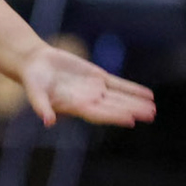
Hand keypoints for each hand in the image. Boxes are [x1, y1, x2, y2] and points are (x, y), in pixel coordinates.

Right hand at [18, 45, 156, 127]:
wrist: (36, 64)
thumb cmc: (33, 80)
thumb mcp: (34, 92)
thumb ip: (41, 106)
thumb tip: (47, 121)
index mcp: (75, 107)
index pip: (98, 113)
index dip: (114, 116)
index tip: (130, 119)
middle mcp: (88, 101)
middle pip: (114, 107)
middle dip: (132, 111)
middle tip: (150, 115)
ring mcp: (94, 90)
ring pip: (120, 98)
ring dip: (136, 103)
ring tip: (153, 109)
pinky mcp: (97, 78)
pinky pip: (118, 84)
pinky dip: (132, 89)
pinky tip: (147, 94)